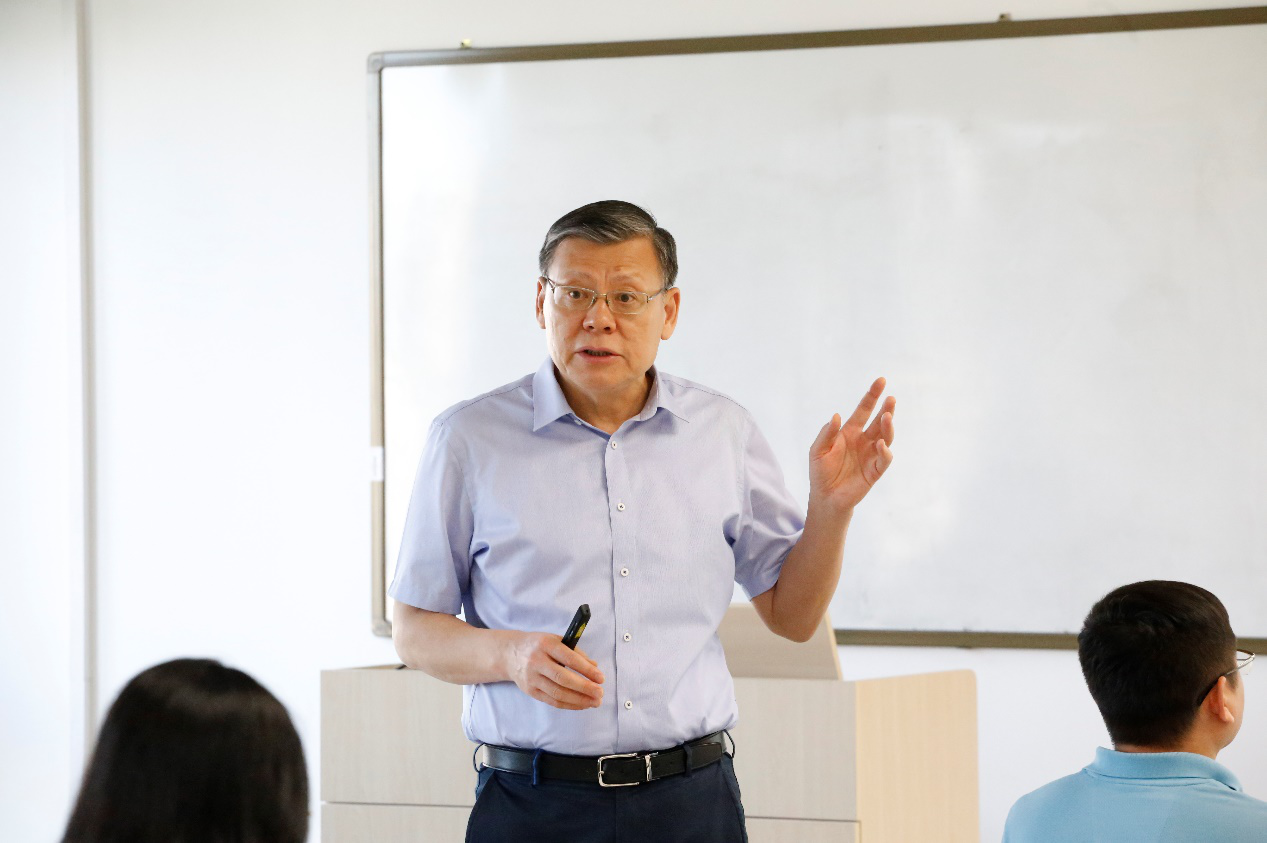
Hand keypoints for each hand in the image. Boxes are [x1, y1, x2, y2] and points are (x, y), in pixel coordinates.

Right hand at [503, 632, 604, 709]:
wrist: (511, 654)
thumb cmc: (539, 646)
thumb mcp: (556, 640)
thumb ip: (575, 652)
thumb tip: (594, 668)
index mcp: (546, 645)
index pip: (569, 659)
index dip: (586, 670)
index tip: (601, 678)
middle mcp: (537, 661)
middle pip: (563, 678)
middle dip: (584, 688)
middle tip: (600, 693)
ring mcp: (532, 678)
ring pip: (557, 693)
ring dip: (579, 700)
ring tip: (594, 702)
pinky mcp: (530, 691)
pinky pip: (552, 701)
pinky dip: (569, 705)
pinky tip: (582, 704)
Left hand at [807, 377, 895, 515]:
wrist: (825, 497)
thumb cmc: (820, 472)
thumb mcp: (817, 450)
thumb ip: (827, 433)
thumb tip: (837, 415)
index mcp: (850, 432)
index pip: (864, 410)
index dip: (872, 396)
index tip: (881, 381)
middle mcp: (864, 441)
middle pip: (879, 421)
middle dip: (886, 409)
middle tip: (891, 399)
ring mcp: (871, 455)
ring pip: (886, 437)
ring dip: (887, 427)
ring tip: (887, 417)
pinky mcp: (875, 471)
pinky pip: (884, 459)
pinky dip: (885, 451)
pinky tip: (881, 444)